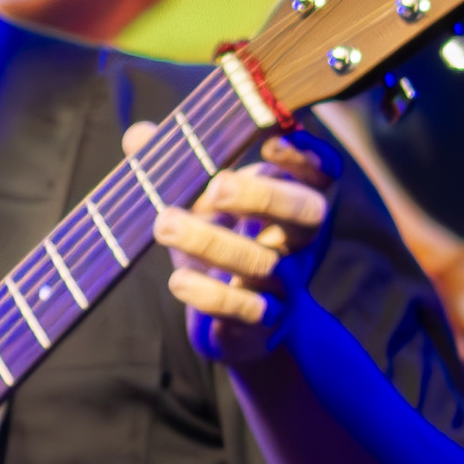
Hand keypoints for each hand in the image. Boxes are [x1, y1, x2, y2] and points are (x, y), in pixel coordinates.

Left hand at [130, 122, 333, 365]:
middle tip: (215, 185)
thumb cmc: (226, 247)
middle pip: (309, 213)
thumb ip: (178, 167)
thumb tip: (139, 135)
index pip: (324, 172)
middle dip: (264, 196)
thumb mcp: (205, 207)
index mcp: (294, 201)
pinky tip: (179, 280)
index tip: (270, 140)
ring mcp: (286, 283)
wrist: (246, 328)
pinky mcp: (263, 323)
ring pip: (264, 263)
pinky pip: (246, 310)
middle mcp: (300, 241)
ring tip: (164, 224)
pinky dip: (210, 294)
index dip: (308, 154)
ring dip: (212, 242)